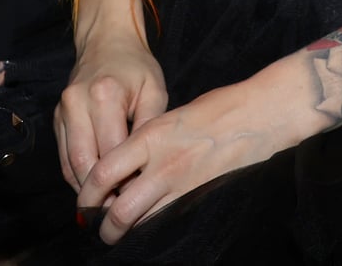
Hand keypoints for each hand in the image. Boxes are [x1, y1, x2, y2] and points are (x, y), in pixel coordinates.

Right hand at [55, 30, 166, 193]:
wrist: (105, 41)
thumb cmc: (135, 67)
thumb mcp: (154, 91)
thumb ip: (150, 127)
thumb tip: (146, 167)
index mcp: (104, 95)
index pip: (112, 152)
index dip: (124, 180)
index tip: (137, 200)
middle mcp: (77, 103)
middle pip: (85, 163)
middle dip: (101, 193)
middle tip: (119, 214)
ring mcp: (63, 111)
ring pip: (70, 164)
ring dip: (87, 190)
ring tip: (107, 208)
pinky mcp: (56, 118)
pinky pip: (64, 157)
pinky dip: (77, 177)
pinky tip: (94, 190)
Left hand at [74, 68, 310, 244]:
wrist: (259, 115)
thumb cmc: (216, 109)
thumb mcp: (168, 117)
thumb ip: (144, 141)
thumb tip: (121, 165)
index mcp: (150, 137)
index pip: (104, 172)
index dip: (87, 194)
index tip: (83, 202)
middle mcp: (163, 164)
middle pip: (120, 209)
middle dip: (103, 225)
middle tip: (96, 229)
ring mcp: (184, 185)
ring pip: (144, 221)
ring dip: (127, 230)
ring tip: (118, 233)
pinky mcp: (201, 198)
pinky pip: (169, 220)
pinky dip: (154, 226)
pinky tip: (149, 226)